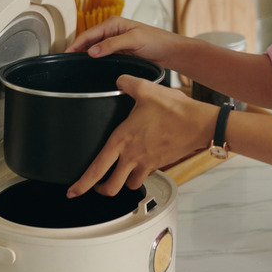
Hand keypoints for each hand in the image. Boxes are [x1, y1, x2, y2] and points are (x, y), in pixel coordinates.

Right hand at [66, 16, 187, 67]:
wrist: (169, 51)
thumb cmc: (156, 41)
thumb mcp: (133, 40)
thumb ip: (112, 45)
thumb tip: (92, 51)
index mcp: (113, 24)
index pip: (88, 34)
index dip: (75, 44)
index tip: (66, 54)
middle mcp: (111, 31)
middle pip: (88, 42)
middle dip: (77, 50)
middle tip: (66, 63)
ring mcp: (114, 42)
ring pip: (94, 50)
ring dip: (85, 56)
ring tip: (74, 66)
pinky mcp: (119, 52)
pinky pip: (102, 56)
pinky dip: (95, 61)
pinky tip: (90, 68)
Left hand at [66, 74, 217, 197]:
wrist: (199, 123)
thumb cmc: (174, 110)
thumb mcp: (146, 90)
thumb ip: (128, 83)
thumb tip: (119, 79)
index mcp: (122, 140)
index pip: (96, 168)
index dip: (82, 184)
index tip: (73, 191)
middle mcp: (132, 156)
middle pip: (110, 187)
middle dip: (101, 190)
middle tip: (96, 186)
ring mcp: (146, 163)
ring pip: (128, 184)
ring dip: (122, 183)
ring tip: (118, 175)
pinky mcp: (159, 163)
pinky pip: (145, 176)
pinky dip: (140, 175)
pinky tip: (140, 164)